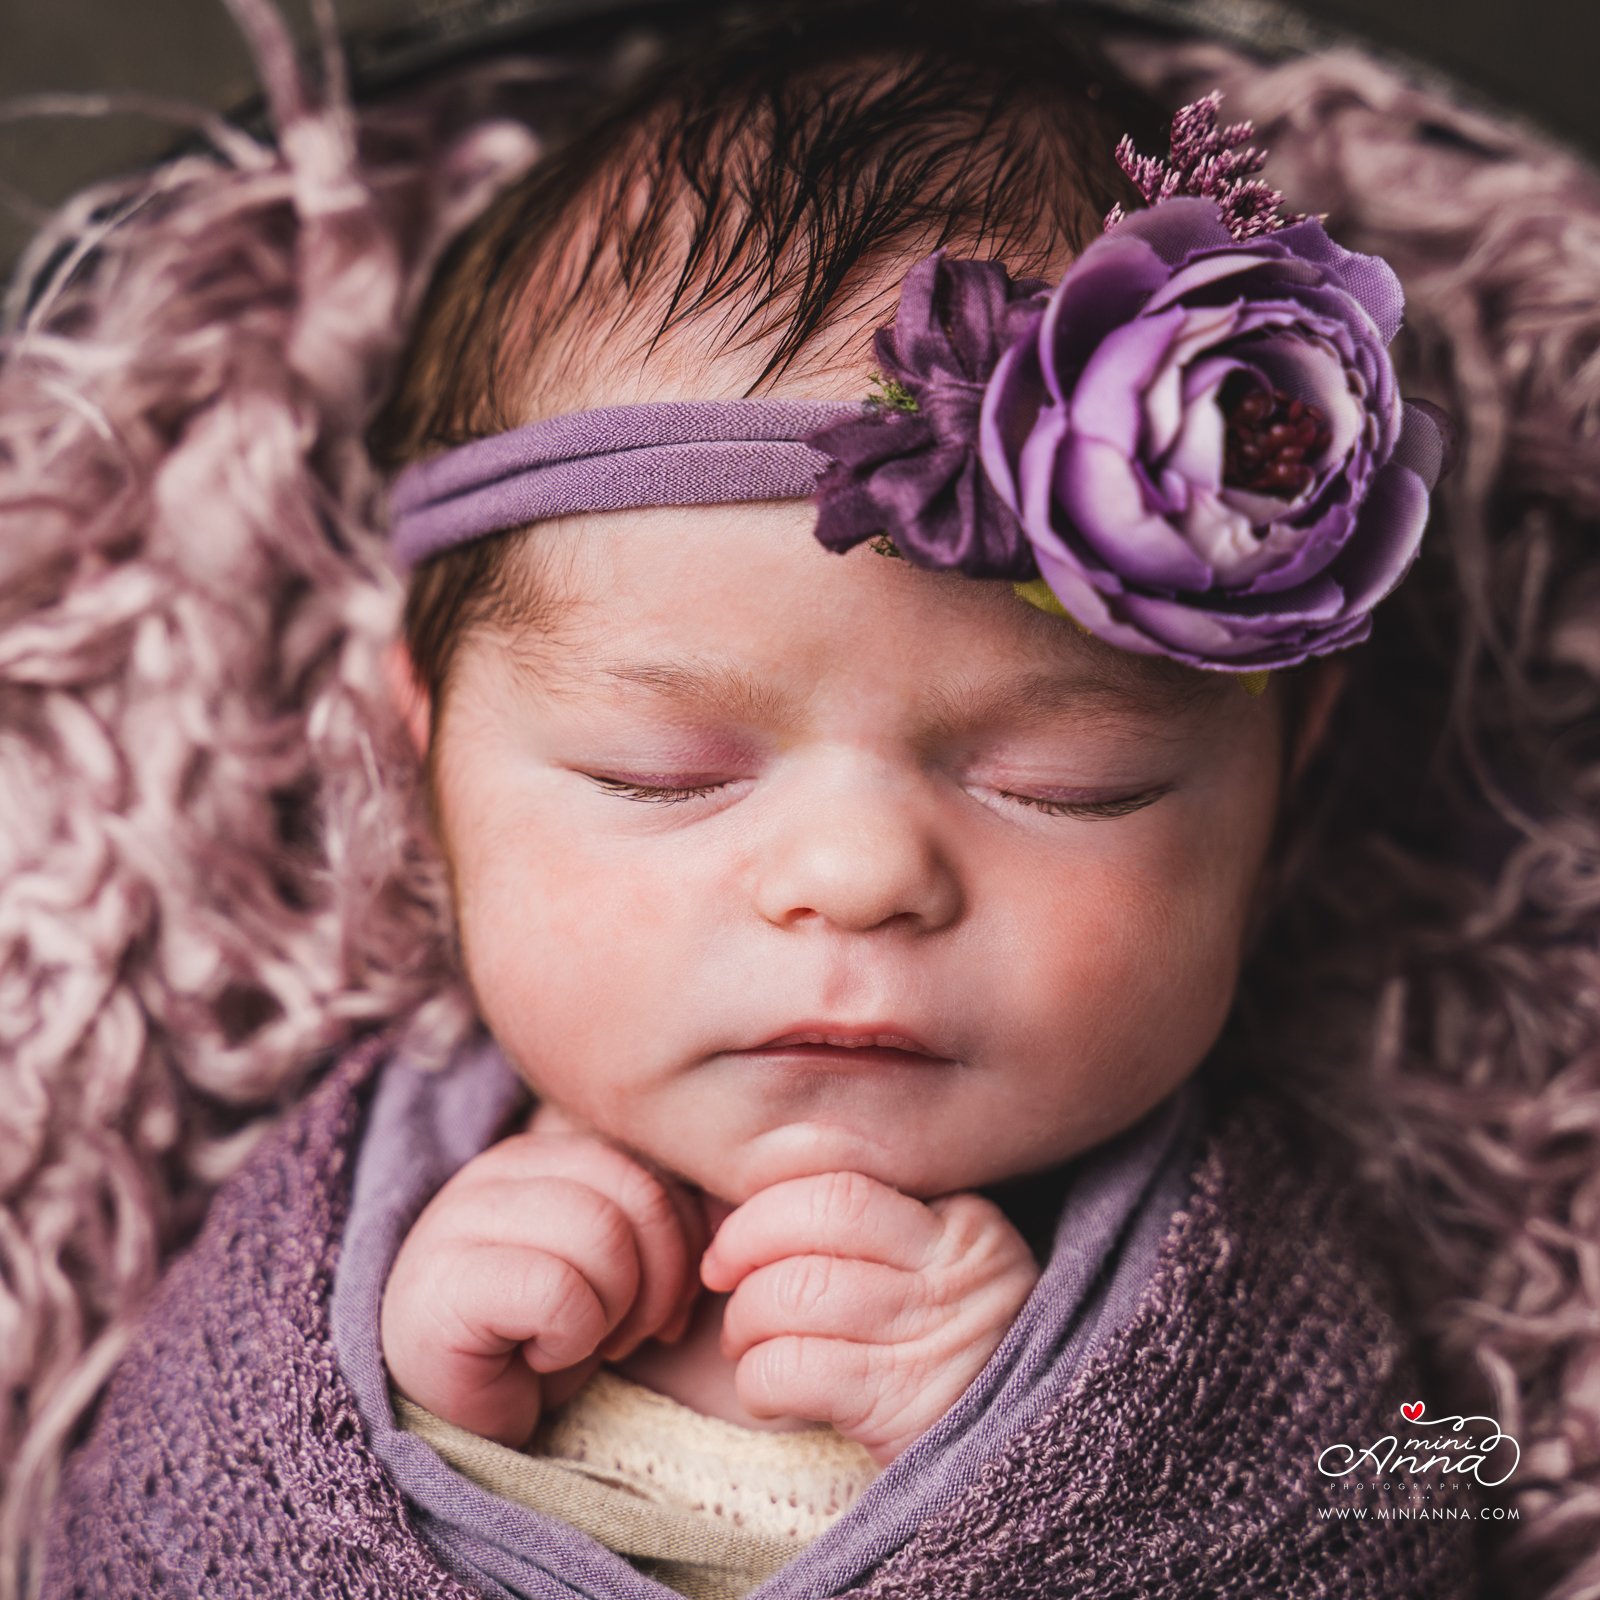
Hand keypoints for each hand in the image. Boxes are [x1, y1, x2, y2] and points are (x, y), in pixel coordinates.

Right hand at [380, 1101, 710, 1448]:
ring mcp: (460, 1217)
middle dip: (657, 1280)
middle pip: (636, 1193)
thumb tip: (732, 1216)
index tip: (669, 1308)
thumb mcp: (619, 1267)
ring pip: (601, 1234)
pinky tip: (535, 1357)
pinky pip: (557, 1293)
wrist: (462, 1425)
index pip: (655, 1165)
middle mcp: (499, 1165)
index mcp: (549, 1149)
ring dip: (612, 1312)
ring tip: (577, 1343)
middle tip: (628, 1334)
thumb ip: (657, 1221)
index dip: (683, 1244)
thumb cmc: (547, 1342)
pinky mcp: (438, 1284)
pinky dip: (569, 1341)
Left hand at [700, 1172, 1040, 1467]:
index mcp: (963, 1222)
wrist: (1001, 1473)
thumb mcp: (927, 1276)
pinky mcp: (906, 1405)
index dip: (770, 1202)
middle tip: (721, 1278)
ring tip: (743, 1342)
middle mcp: (960, 1269)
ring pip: (799, 1289)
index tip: (734, 1237)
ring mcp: (938, 1334)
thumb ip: (862, 1231)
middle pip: (822, 1217)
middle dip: (745, 1242)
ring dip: (744, 1319)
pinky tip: (766, 1392)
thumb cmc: (934, 1361)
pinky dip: (756, 1378)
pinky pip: (794, 1367)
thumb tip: (743, 1200)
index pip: (847, 1181)